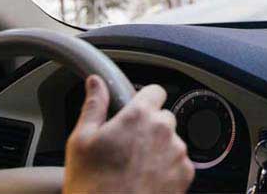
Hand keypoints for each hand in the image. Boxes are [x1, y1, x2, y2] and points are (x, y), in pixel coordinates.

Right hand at [63, 76, 194, 193]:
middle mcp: (163, 130)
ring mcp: (177, 153)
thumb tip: (96, 83)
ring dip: (159, 149)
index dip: (144, 99)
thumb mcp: (81, 141)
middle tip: (128, 145)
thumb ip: (94, 106)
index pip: (155, 91)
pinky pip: (180, 163)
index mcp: (139, 116)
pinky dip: (167, 169)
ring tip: (135, 168)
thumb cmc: (92, 186)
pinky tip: (146, 180)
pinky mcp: (185, 175)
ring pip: (172, 141)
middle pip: (163, 117)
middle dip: (149, 127)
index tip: (135, 110)